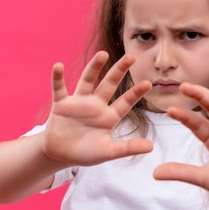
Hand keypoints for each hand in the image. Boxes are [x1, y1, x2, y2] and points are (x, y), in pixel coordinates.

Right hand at [42, 51, 152, 166]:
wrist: (60, 155)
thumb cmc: (86, 153)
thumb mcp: (108, 152)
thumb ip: (127, 148)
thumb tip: (151, 147)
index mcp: (109, 116)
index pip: (125, 102)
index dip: (135, 93)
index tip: (148, 84)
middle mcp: (96, 104)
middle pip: (109, 84)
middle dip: (119, 70)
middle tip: (132, 56)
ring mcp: (79, 102)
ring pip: (88, 80)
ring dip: (94, 67)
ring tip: (103, 54)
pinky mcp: (61, 104)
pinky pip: (59, 88)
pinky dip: (57, 78)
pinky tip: (58, 66)